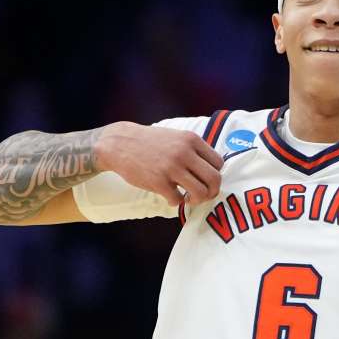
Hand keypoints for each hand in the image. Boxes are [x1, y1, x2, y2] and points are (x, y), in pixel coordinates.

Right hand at [95, 123, 223, 206]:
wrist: (120, 143)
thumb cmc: (150, 142)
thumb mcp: (176, 137)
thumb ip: (194, 149)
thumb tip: (212, 170)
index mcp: (191, 140)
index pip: (219, 163)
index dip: (215, 174)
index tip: (206, 180)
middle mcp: (184, 153)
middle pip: (214, 179)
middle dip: (212, 191)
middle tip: (204, 195)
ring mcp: (172, 168)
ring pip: (200, 193)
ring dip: (197, 200)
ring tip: (188, 198)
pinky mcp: (159, 182)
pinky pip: (178, 200)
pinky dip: (176, 202)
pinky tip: (170, 196)